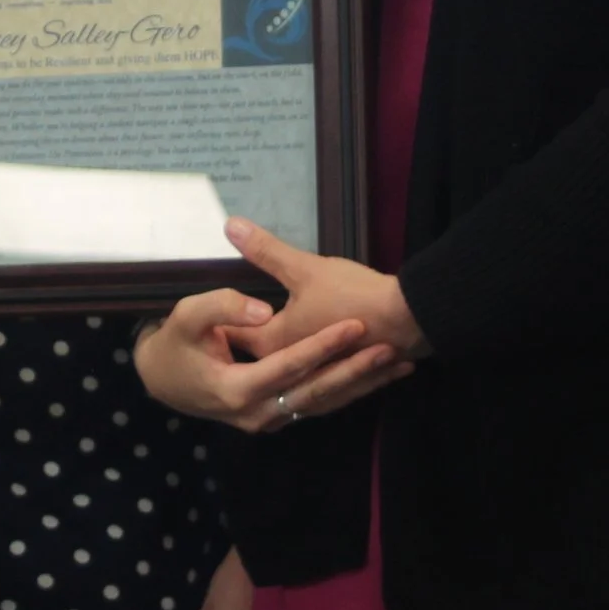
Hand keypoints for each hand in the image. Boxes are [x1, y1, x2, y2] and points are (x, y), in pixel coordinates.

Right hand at [132, 286, 400, 433]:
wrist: (164, 380)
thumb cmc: (175, 344)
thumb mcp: (187, 315)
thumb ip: (223, 307)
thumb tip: (263, 310)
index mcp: (236, 390)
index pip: (290, 367)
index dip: (323, 345)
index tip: (355, 324)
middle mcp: (258, 414)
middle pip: (316, 391)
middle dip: (356, 370)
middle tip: (390, 347)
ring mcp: (271, 420)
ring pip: (324, 402)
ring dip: (362, 383)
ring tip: (399, 361)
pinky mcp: (280, 416)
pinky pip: (321, 405)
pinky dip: (352, 390)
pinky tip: (382, 374)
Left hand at [226, 218, 429, 370]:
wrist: (408, 320)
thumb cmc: (351, 295)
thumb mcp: (305, 268)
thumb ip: (266, 251)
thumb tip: (230, 225)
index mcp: (274, 343)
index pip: (234, 337)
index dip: (217, 326)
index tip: (199, 323)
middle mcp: (293, 368)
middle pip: (257, 362)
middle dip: (238, 350)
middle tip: (215, 340)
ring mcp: (320, 377)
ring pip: (287, 377)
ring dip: (274, 369)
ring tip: (255, 362)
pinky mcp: (344, 379)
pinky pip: (316, 384)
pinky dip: (306, 378)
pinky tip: (306, 376)